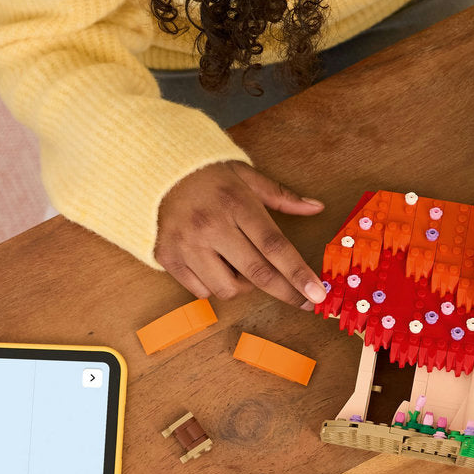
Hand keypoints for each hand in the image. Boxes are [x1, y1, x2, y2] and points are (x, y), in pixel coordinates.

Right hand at [155, 161, 327, 305]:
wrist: (155, 170)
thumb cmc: (208, 175)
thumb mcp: (246, 175)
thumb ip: (282, 196)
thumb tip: (316, 207)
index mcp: (236, 204)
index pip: (274, 246)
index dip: (298, 274)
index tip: (318, 294)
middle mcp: (211, 226)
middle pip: (257, 273)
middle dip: (287, 293)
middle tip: (306, 303)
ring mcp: (187, 244)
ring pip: (228, 289)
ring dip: (244, 286)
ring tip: (241, 265)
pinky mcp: (168, 258)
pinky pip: (201, 291)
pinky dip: (214, 286)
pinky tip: (215, 266)